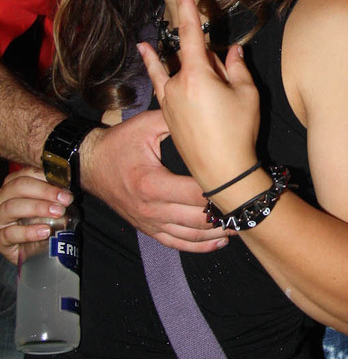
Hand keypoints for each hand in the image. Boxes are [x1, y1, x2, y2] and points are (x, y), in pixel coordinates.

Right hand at [0, 167, 71, 264]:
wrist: (31, 252)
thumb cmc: (38, 223)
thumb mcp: (46, 206)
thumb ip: (54, 195)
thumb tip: (69, 190)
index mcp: (13, 187)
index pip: (25, 174)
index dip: (45, 177)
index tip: (65, 184)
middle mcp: (2, 199)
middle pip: (18, 186)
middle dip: (44, 190)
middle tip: (65, 199)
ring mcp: (0, 219)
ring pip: (12, 207)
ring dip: (38, 207)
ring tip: (58, 212)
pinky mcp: (0, 240)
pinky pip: (10, 233)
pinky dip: (29, 232)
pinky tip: (45, 231)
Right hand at [80, 111, 228, 252]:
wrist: (89, 165)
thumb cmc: (118, 143)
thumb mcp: (144, 126)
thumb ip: (176, 120)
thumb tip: (206, 113)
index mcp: (152, 183)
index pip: (195, 193)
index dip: (219, 190)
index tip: (239, 182)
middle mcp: (151, 209)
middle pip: (198, 219)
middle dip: (225, 214)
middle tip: (247, 204)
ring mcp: (150, 222)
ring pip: (192, 236)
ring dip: (218, 233)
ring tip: (240, 223)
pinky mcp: (148, 229)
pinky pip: (178, 243)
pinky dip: (201, 246)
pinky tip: (219, 241)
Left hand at [138, 0, 260, 193]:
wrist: (223, 173)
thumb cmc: (239, 132)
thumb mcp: (247, 95)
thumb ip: (238, 68)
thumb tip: (233, 51)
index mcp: (198, 74)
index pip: (190, 31)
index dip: (187, 6)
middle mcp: (177, 85)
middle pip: (187, 56)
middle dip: (204, 55)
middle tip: (223, 81)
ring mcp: (169, 101)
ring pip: (170, 73)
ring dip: (163, 60)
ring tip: (144, 46)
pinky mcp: (167, 116)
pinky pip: (164, 88)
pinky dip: (160, 74)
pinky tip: (152, 63)